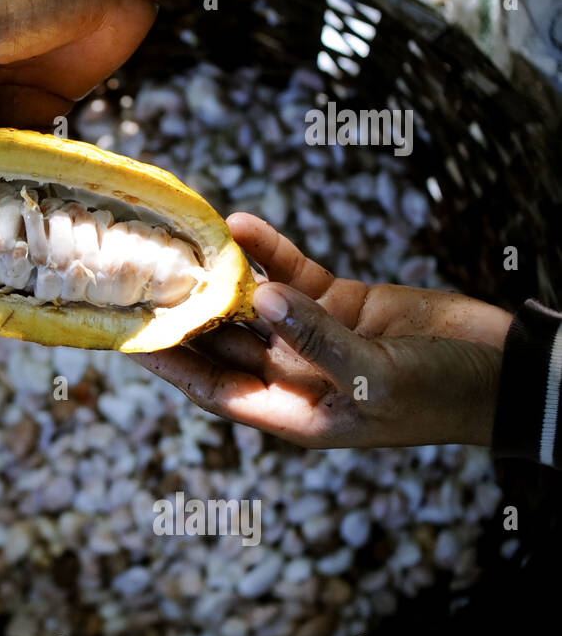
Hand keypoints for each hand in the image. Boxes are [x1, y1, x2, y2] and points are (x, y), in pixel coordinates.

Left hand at [133, 213, 511, 448]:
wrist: (508, 370)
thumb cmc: (442, 395)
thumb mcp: (376, 377)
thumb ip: (316, 339)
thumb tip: (260, 299)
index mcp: (293, 411)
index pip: (211, 385)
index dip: (169, 361)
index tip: (126, 334)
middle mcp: (293, 373)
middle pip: (221, 339)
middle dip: (183, 308)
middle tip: (140, 272)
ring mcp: (313, 334)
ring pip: (250, 301)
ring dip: (220, 275)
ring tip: (181, 241)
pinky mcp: (340, 300)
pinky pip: (292, 273)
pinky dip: (269, 252)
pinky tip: (241, 224)